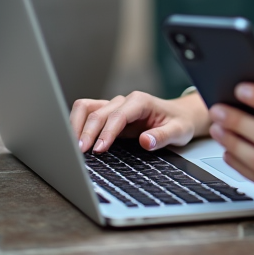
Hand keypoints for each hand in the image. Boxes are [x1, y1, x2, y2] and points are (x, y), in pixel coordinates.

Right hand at [70, 90, 209, 152]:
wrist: (180, 116)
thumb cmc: (179, 122)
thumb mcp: (179, 131)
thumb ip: (163, 136)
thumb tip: (145, 141)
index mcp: (140, 102)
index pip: (117, 116)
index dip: (106, 132)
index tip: (99, 149)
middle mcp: (124, 101)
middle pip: (98, 113)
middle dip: (87, 132)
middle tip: (80, 153)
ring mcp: (114, 107)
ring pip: (86, 108)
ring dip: (77, 125)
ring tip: (72, 146)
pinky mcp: (108, 115)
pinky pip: (87, 114)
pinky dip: (78, 125)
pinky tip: (76, 141)